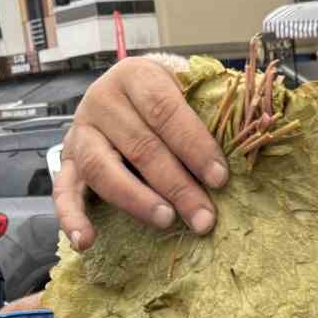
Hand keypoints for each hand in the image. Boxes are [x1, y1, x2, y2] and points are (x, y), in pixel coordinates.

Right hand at [56, 57, 229, 251]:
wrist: (121, 94)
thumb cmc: (165, 99)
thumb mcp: (186, 88)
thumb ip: (211, 104)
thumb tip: (254, 130)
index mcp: (136, 76)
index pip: (165, 111)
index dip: (194, 145)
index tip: (220, 178)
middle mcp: (102, 100)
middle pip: (141, 146)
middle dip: (177, 185)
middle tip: (205, 217)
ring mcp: (80, 132)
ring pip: (103, 169)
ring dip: (136, 200)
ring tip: (165, 220)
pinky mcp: (66, 162)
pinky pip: (63, 191)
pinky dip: (71, 218)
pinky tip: (86, 242)